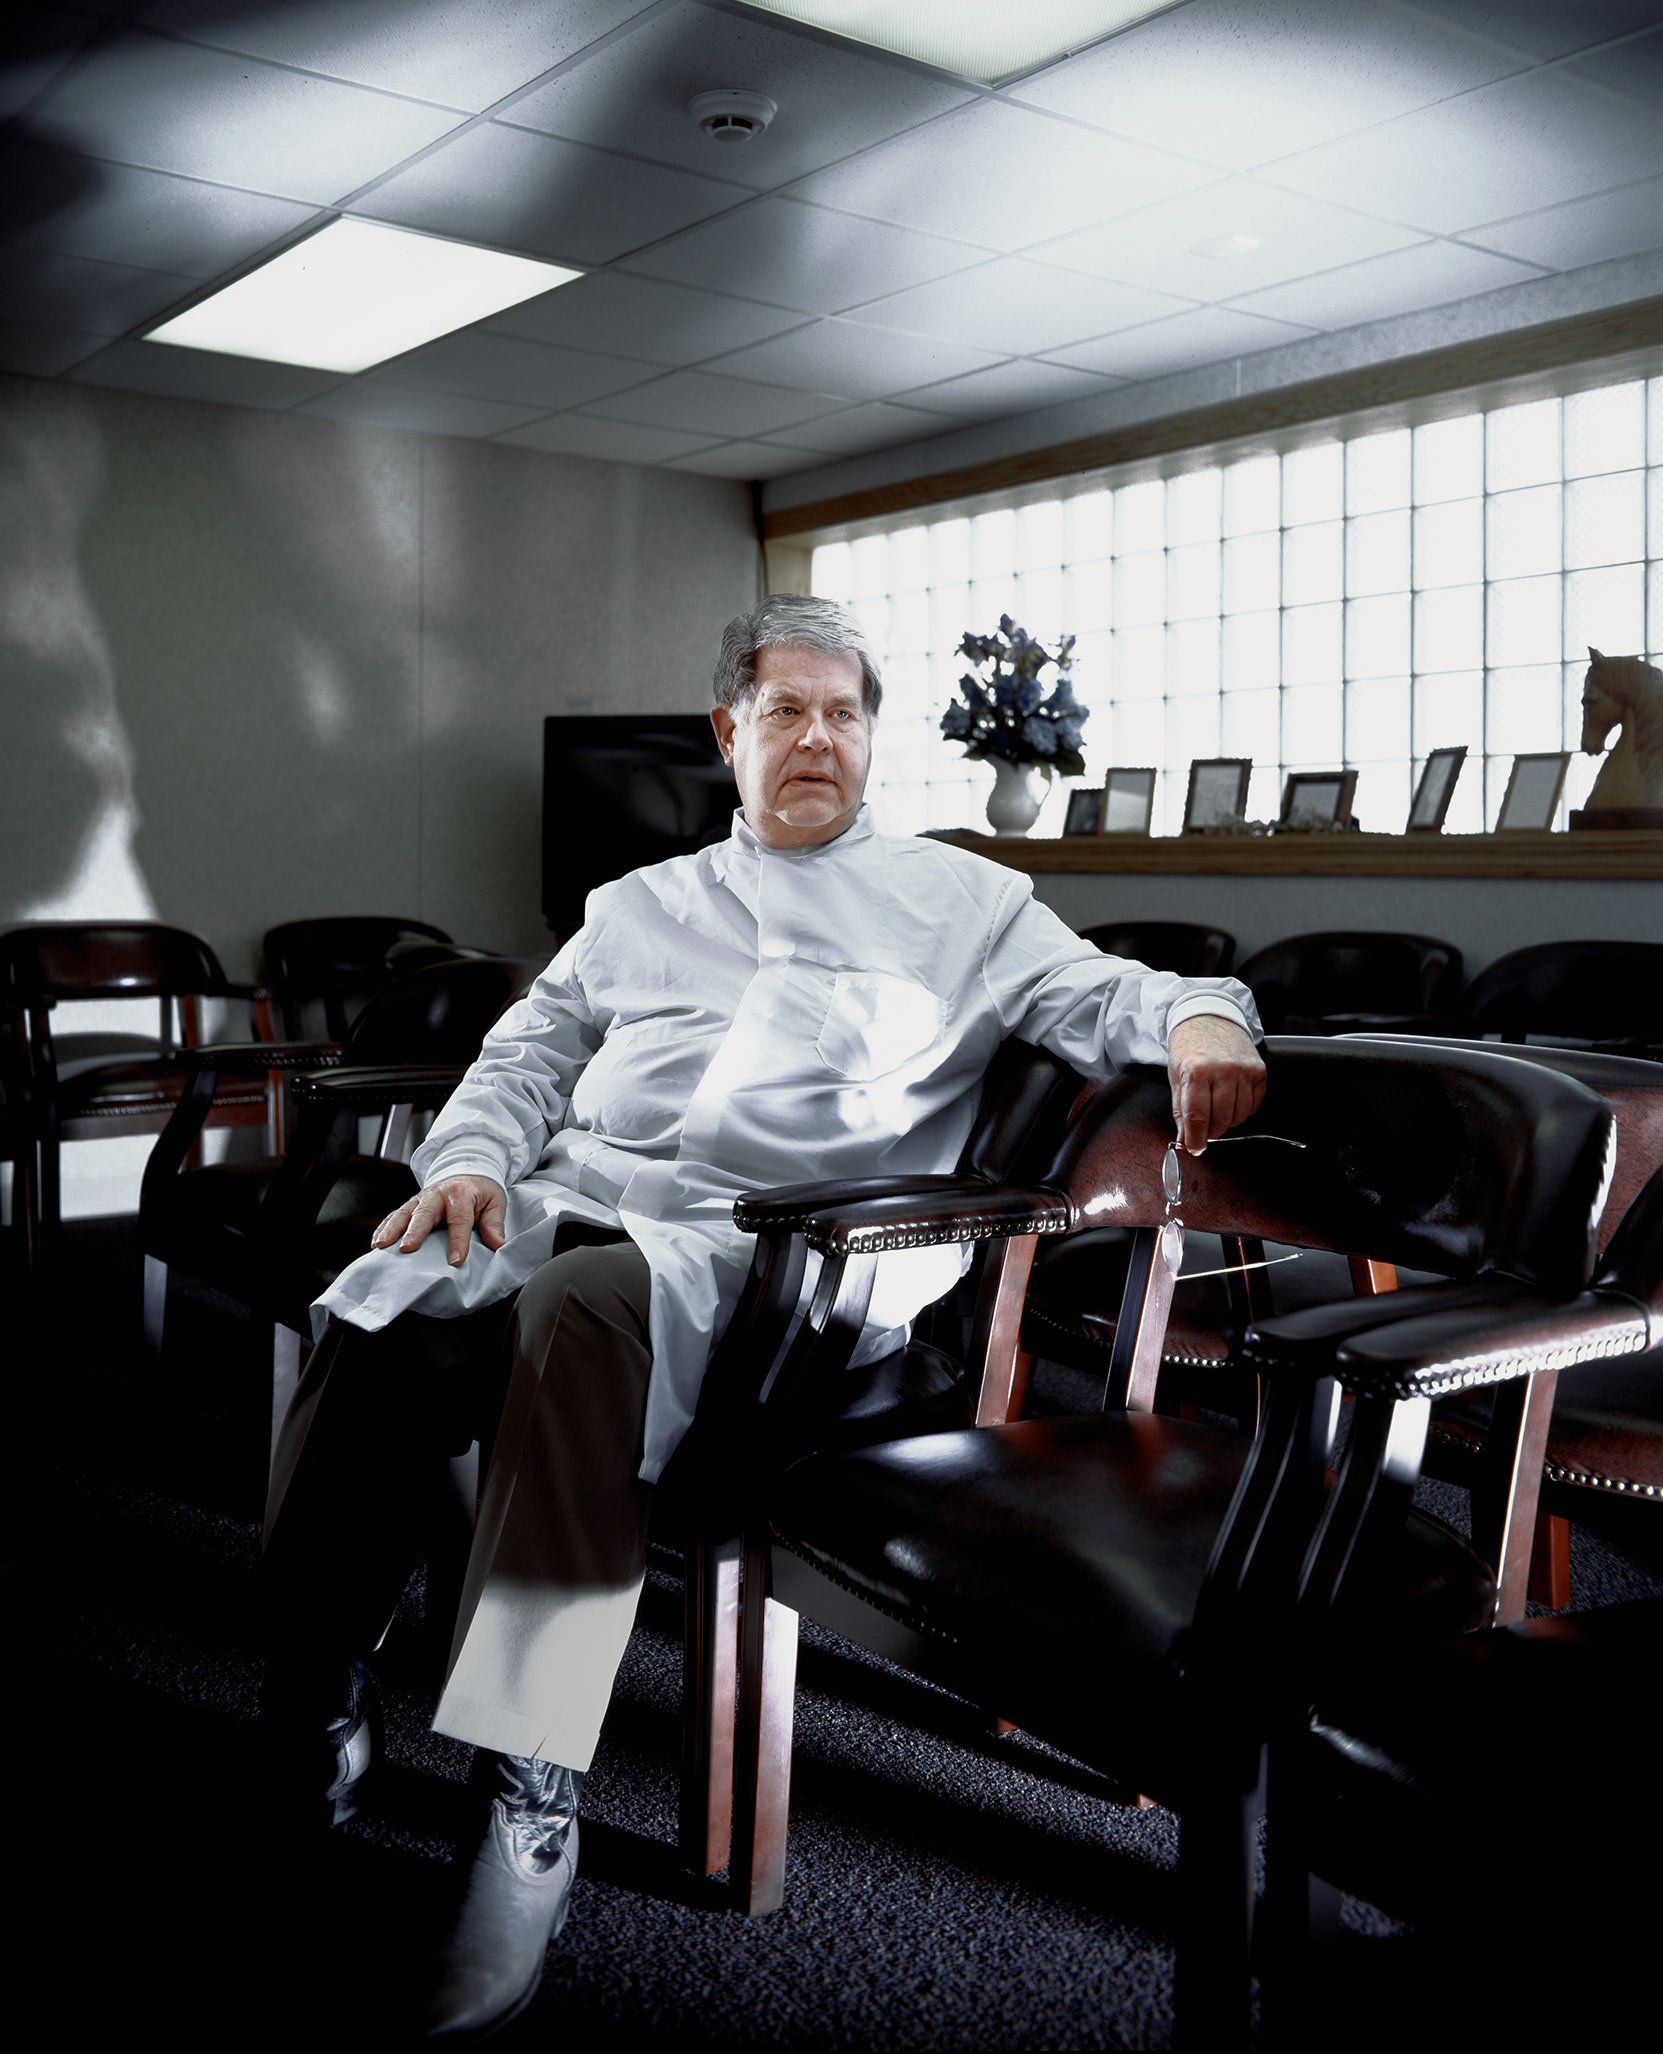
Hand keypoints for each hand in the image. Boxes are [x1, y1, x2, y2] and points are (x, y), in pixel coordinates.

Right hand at [372, 1175, 507, 1266]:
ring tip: (382, 1246)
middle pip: (425, 1213)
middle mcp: (438, 1194)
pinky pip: (394, 1216)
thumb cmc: (481, 1191)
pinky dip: (384, 1228)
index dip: (458, 1241)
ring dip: (392, 1230)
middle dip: (415, 1231)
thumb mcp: (495, 1203)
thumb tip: (497, 1245)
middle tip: (407, 1248)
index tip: (456, 1261)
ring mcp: (421, 1199)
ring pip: (404, 1213)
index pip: (460, 1219)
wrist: (469, 1169)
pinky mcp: (411, 1204)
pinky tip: (377, 1243)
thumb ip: (494, 1225)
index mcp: (462, 1194)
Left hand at [1166, 1016, 1265, 1154]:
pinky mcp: (1258, 1070)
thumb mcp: (1177, 1078)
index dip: (1196, 1139)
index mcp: (1197, 1071)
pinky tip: (1230, 1099)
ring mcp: (1243, 1070)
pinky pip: (1253, 1104)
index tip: (1195, 1147)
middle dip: (1211, 1130)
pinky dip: (1242, 1109)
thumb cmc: (1189, 1047)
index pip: (1198, 1117)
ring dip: (1227, 1121)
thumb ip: (1181, 1111)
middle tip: (1204, 1127)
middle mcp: (1223, 1070)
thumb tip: (1186, 1140)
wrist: (1208, 1018)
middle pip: (1221, 1119)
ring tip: (1216, 1110)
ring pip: (1239, 1115)